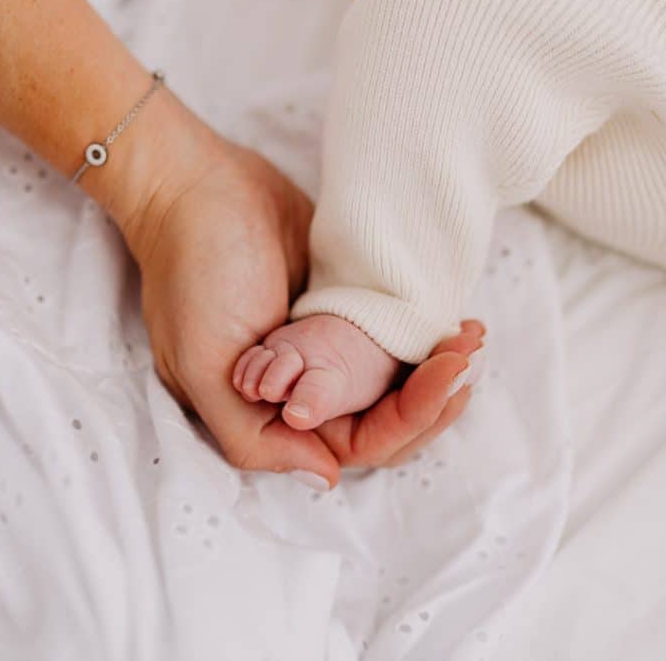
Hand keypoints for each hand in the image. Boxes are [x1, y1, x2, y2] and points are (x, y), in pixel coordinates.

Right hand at [111, 97, 482, 486]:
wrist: (200, 187)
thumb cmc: (192, 274)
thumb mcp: (201, 366)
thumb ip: (253, 436)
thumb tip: (326, 478)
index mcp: (268, 414)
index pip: (354, 444)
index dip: (408, 422)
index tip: (447, 379)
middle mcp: (300, 391)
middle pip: (383, 418)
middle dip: (433, 395)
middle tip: (469, 355)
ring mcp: (323, 349)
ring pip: (392, 383)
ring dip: (435, 367)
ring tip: (472, 336)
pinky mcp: (339, 308)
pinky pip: (390, 337)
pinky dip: (422, 335)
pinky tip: (452, 318)